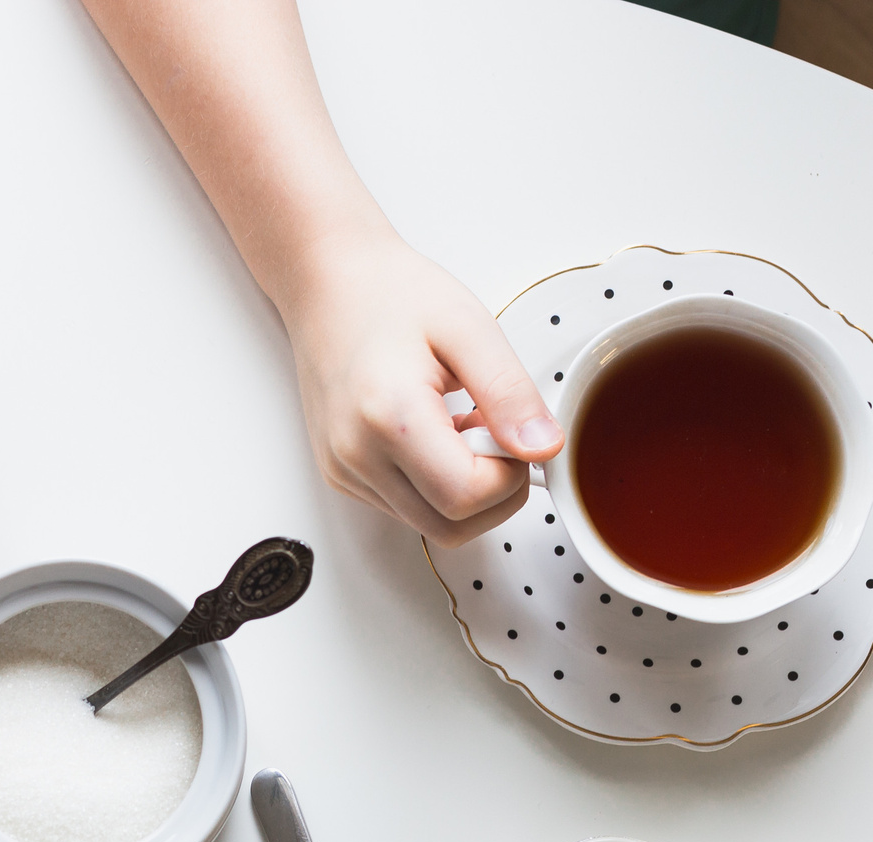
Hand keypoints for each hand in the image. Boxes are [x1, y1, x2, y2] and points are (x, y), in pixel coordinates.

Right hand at [277, 236, 560, 543]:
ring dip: (464, 491)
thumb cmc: (392, 295)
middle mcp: (357, 455)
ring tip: (460, 424)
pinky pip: (406, 509)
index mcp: (390, 416)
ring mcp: (345, 471)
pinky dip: (435, 486)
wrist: (328, 283)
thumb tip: (543, 449)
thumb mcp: (469, 329)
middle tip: (494, 432)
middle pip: (451, 527)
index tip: (512, 432)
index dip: (509, 476)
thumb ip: (510, 393)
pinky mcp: (342, 475)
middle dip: (493, 493)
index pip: (468, 496)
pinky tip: (435, 435)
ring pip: (431, 526)